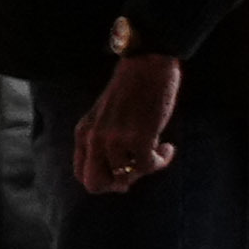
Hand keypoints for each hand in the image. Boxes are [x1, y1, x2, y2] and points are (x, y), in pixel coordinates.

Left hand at [71, 40, 187, 192]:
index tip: (122, 175)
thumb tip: (122, 177)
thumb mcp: (106, 116)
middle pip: (95, 184)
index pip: (81, 174)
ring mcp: (115, 139)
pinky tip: (168, 148)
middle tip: (136, 172)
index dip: (103, 181)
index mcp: (84, 132)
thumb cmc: (132, 88)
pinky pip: (148, 166)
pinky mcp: (138, 137)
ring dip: (145, 169)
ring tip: (158, 151)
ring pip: (125, 177)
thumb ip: (104, 140)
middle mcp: (94, 138)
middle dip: (117, 185)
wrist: (147, 64)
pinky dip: (161, 161)